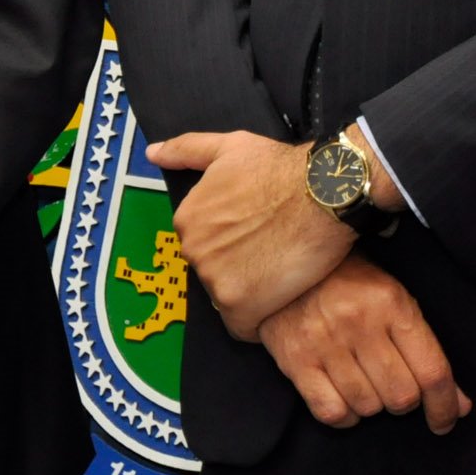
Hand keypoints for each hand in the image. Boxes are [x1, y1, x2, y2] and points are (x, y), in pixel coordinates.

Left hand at [145, 129, 353, 340]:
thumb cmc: (280, 169)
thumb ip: (186, 150)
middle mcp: (193, 250)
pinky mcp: (239, 304)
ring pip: (228, 298)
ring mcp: (213, 279)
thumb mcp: (228, 147)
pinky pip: (241, 327)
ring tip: (280, 272)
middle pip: (214, 273)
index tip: (254, 238)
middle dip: (238, 268)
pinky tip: (278, 301)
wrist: (321, 194)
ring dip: (251, 293)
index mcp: (187, 219)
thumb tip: (154, 153)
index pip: (203, 245)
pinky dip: (258, 319)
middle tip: (271, 254)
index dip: (230, 244)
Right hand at [257, 255, 469, 433]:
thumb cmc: (348, 283)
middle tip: (392, 385)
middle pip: (401, 396)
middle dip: (403, 401)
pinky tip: (343, 399)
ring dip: (372, 405)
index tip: (444, 421)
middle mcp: (358, 321)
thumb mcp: (393, 300)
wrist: (283, 263)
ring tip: (363, 383)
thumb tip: (458, 406)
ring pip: (368, 406)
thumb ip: (426, 350)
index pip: (431, 371)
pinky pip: (331, 412)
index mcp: (391, 302)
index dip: (444, 406)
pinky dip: (344, 415)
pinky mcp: (294, 358)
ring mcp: (323, 341)